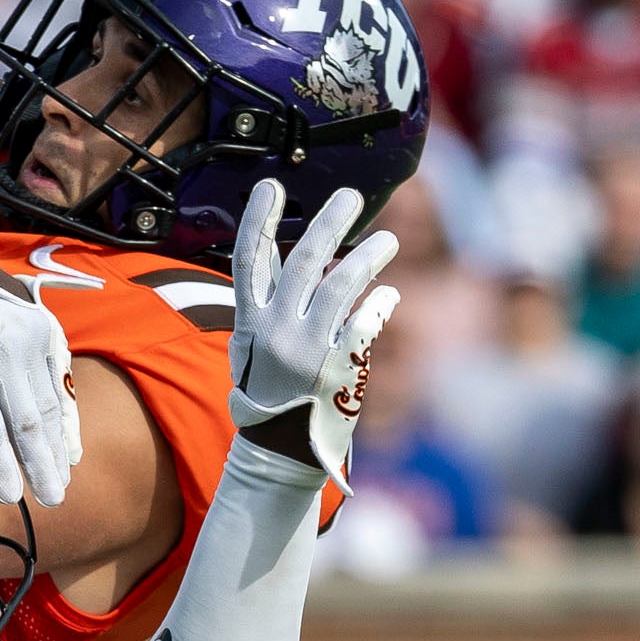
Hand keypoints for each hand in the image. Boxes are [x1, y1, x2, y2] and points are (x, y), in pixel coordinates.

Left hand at [0, 280, 80, 507]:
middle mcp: (6, 350)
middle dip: (39, 466)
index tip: (9, 496)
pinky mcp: (51, 338)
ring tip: (60, 484)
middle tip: (51, 500)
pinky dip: (69, 422)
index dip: (0, 463)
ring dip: (57, 449)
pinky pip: (63, 387)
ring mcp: (33, 342)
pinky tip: (72, 453)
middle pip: (26, 420)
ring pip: (49, 406)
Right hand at [225, 178, 400, 484]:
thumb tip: (277, 256)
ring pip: (341, 286)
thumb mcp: (251, 350)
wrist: (279, 453)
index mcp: (252, 322)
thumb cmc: (268, 397)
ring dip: (368, 256)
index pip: (250, 261)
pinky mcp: (338, 368)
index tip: (271, 186)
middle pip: (305, 260)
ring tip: (388, 239)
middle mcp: (277, 330)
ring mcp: (308, 349)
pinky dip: (380, 304)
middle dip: (330, 222)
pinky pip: (365, 323)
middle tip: (352, 197)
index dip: (258, 221)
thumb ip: (265, 305)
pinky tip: (389, 296)